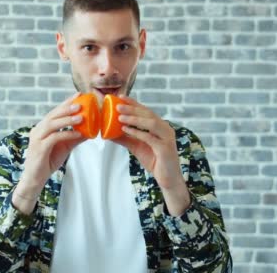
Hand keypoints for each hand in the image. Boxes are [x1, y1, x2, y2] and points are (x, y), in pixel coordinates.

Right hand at [14, 92, 85, 212]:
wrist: (36, 178)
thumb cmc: (48, 161)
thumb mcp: (65, 147)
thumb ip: (75, 138)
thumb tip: (90, 131)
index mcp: (43, 128)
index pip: (55, 112)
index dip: (66, 103)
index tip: (78, 95)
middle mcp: (38, 130)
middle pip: (53, 115)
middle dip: (66, 107)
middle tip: (80, 102)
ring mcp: (37, 138)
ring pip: (52, 124)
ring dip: (67, 119)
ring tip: (81, 116)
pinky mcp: (39, 148)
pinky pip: (54, 138)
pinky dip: (66, 134)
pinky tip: (77, 133)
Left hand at [111, 95, 190, 215]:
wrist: (168, 178)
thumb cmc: (154, 161)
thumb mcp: (136, 147)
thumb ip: (125, 138)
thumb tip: (108, 133)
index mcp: (160, 126)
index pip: (146, 111)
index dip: (134, 103)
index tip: (121, 97)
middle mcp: (165, 129)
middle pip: (148, 114)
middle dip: (133, 108)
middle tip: (117, 105)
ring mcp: (167, 137)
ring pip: (151, 123)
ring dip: (135, 118)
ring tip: (120, 117)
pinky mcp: (165, 148)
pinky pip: (150, 137)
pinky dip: (137, 132)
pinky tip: (126, 129)